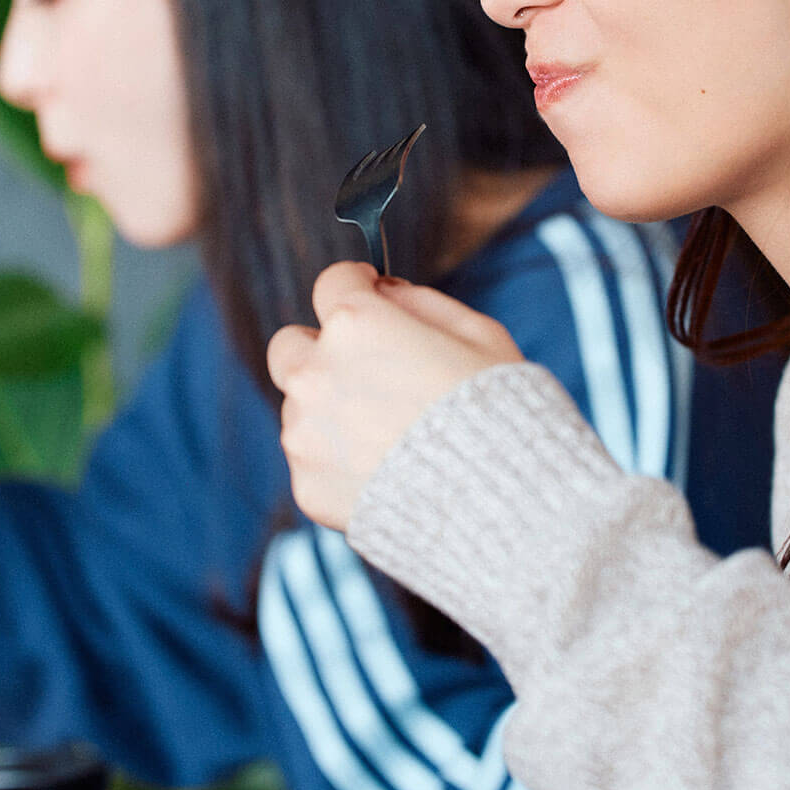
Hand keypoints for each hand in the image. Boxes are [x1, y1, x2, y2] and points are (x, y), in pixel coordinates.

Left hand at [267, 262, 522, 530]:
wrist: (498, 507)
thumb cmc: (499, 413)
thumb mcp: (477, 333)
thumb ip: (418, 301)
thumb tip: (383, 292)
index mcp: (356, 324)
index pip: (332, 282)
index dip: (357, 286)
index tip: (369, 295)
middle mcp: (316, 373)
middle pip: (290, 344)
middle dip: (321, 350)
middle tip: (365, 371)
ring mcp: (305, 432)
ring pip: (300, 408)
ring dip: (332, 411)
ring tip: (392, 437)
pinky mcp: (307, 485)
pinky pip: (312, 461)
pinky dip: (339, 463)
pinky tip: (388, 473)